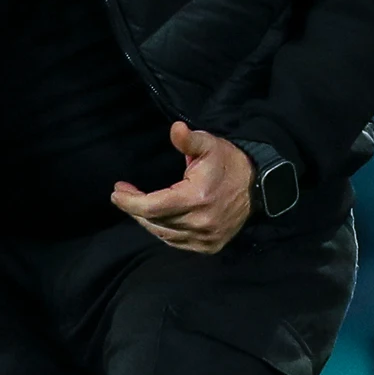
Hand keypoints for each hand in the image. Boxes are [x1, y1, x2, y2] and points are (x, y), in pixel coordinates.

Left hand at [110, 121, 252, 253]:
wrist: (258, 184)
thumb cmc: (227, 162)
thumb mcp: (208, 144)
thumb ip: (188, 140)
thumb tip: (176, 128)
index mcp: (196, 198)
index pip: (152, 207)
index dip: (130, 202)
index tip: (116, 192)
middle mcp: (201, 222)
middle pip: (155, 222)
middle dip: (134, 208)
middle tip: (123, 194)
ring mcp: (207, 237)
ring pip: (164, 234)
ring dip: (146, 220)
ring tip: (137, 204)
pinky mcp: (210, 246)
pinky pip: (177, 242)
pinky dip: (163, 231)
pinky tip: (156, 218)